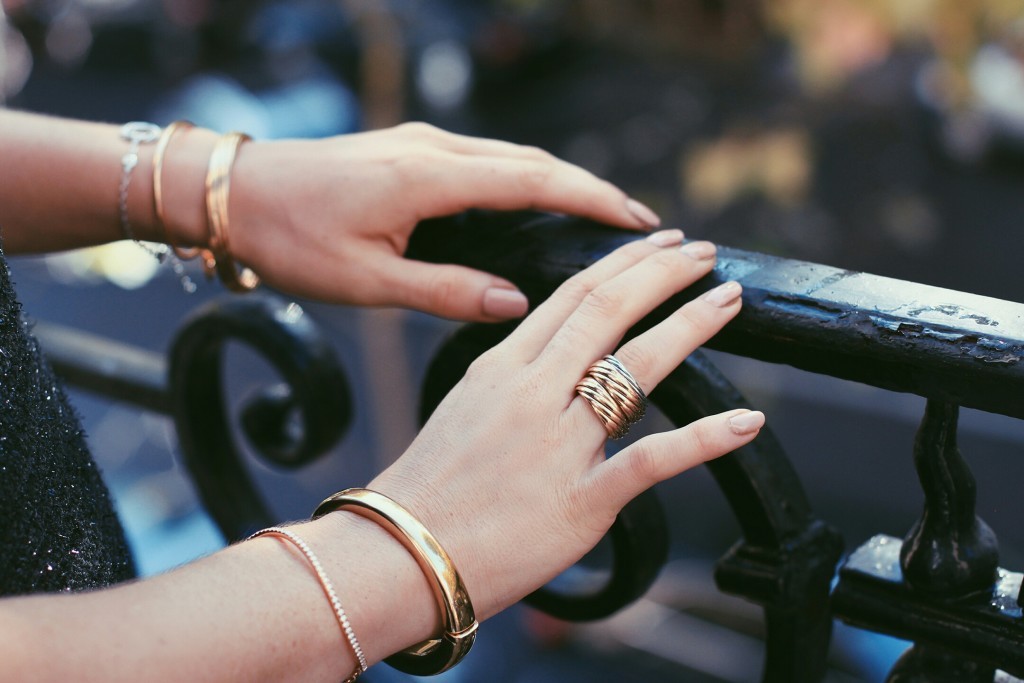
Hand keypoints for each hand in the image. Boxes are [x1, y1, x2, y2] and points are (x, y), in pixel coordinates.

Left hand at [225, 123, 660, 320]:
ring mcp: (420, 142)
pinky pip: (483, 159)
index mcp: (427, 177)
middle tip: (639, 225)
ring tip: (600, 216)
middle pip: (533, 161)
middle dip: (590, 189)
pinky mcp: (408, 149)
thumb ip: (444, 291)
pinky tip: (535, 205)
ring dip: (559, 181)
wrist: (229, 191)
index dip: (591, 199)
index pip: (533, 181)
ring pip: (510, 156)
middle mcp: (432, 148)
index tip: (638, 221)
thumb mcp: (365, 281)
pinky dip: (523, 179)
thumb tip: (514, 302)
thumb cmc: (288, 237)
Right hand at [365, 232, 764, 618]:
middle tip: (704, 252)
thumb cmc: (428, 489)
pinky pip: (652, 459)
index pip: (571, 295)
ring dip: (691, 324)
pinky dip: (706, 438)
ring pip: (637, 365)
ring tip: (728, 299)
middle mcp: (532, 392)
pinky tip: (749, 419)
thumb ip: (514, 378)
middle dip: (663, 272)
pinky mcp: (580, 500)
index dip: (624, 264)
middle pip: (608, 310)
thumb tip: (559, 359)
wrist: (399, 558)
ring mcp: (557, 443)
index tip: (659, 244)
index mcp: (501, 367)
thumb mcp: (464, 409)